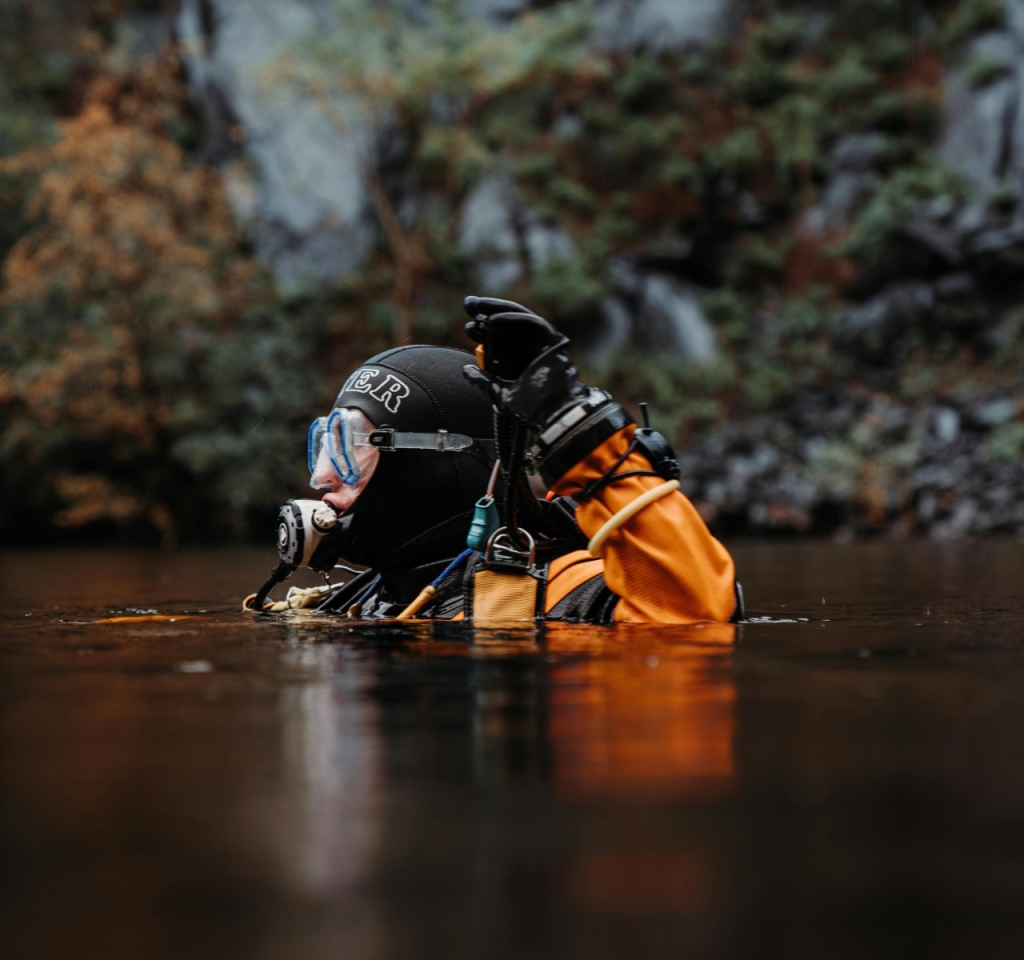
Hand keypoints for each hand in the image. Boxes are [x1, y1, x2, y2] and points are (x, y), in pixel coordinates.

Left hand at [461, 296, 586, 424]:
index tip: (468, 325)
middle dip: (487, 312)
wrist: (552, 414)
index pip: (500, 339)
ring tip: (478, 307)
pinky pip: (532, 323)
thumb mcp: (499, 392)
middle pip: (507, 325)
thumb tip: (464, 369)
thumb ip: (483, 380)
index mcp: (519, 361)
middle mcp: (530, 349)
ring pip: (519, 318)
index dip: (483, 330)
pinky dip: (513, 319)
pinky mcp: (553, 340)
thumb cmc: (530, 408)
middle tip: (468, 304)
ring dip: (498, 310)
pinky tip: (493, 320)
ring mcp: (542, 343)